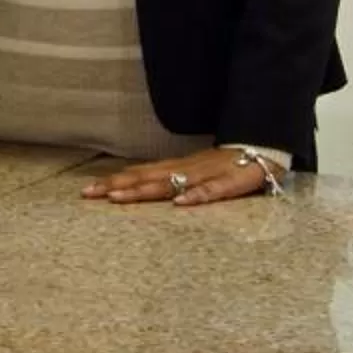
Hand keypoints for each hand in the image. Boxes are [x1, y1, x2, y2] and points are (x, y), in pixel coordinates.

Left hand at [83, 147, 276, 207]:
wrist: (265, 148)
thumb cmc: (226, 165)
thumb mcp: (194, 171)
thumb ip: (169, 177)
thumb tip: (136, 183)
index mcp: (178, 168)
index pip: (141, 173)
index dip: (115, 181)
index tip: (87, 191)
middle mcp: (187, 170)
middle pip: (148, 178)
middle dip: (118, 186)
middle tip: (90, 194)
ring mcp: (208, 176)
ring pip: (172, 183)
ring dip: (145, 190)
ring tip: (120, 198)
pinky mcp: (232, 183)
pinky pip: (213, 191)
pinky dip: (196, 197)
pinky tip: (180, 204)